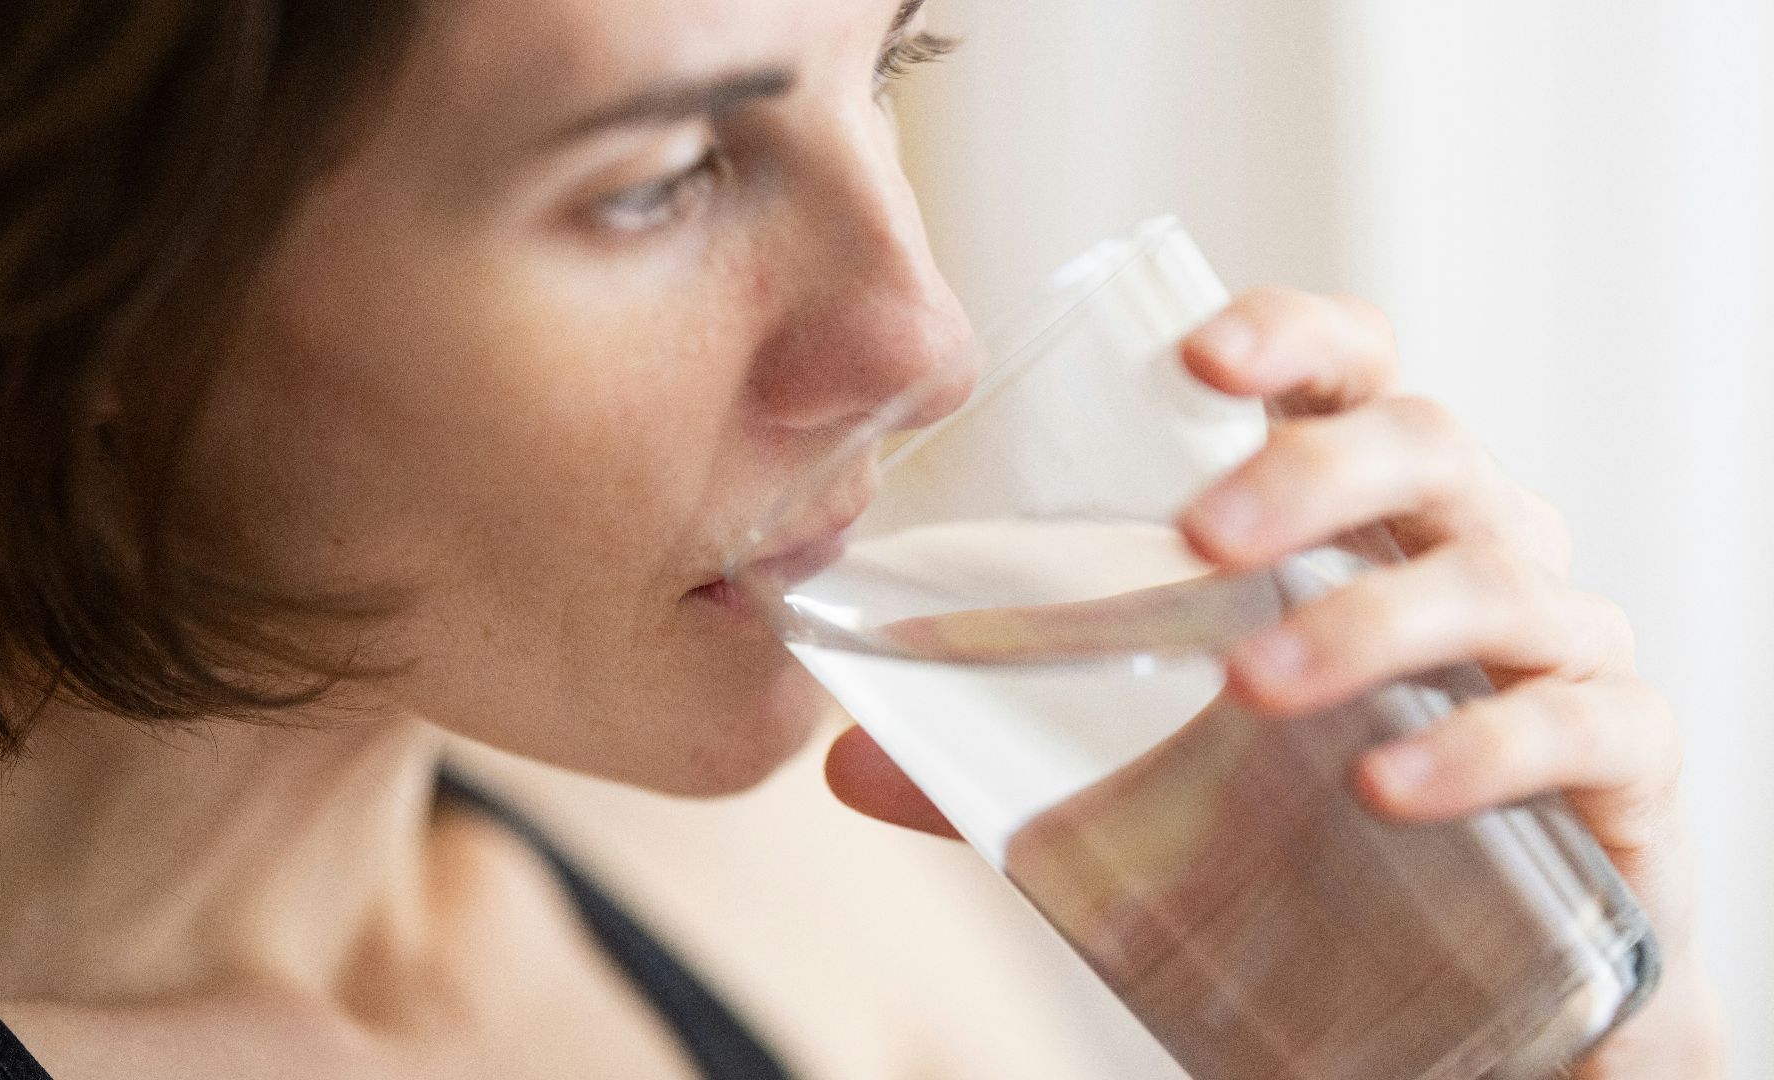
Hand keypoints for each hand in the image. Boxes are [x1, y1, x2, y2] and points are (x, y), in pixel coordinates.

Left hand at [824, 286, 1724, 1075]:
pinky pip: (1581, 724)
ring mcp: (1560, 649)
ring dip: (1372, 619)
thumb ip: (1008, 767)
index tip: (1196, 354)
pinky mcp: (1624, 763)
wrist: (1484, 995)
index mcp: (1363, 522)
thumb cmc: (1310, 840)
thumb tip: (843, 762)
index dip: (1288, 337)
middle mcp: (1473, 551)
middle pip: (1427, 445)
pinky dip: (1482, 743)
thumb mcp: (1152, 790)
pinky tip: (1385, 785)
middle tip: (1202, 540)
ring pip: (1497, 578)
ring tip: (1257, 686)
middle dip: (1314, 474)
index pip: (1348, 375)